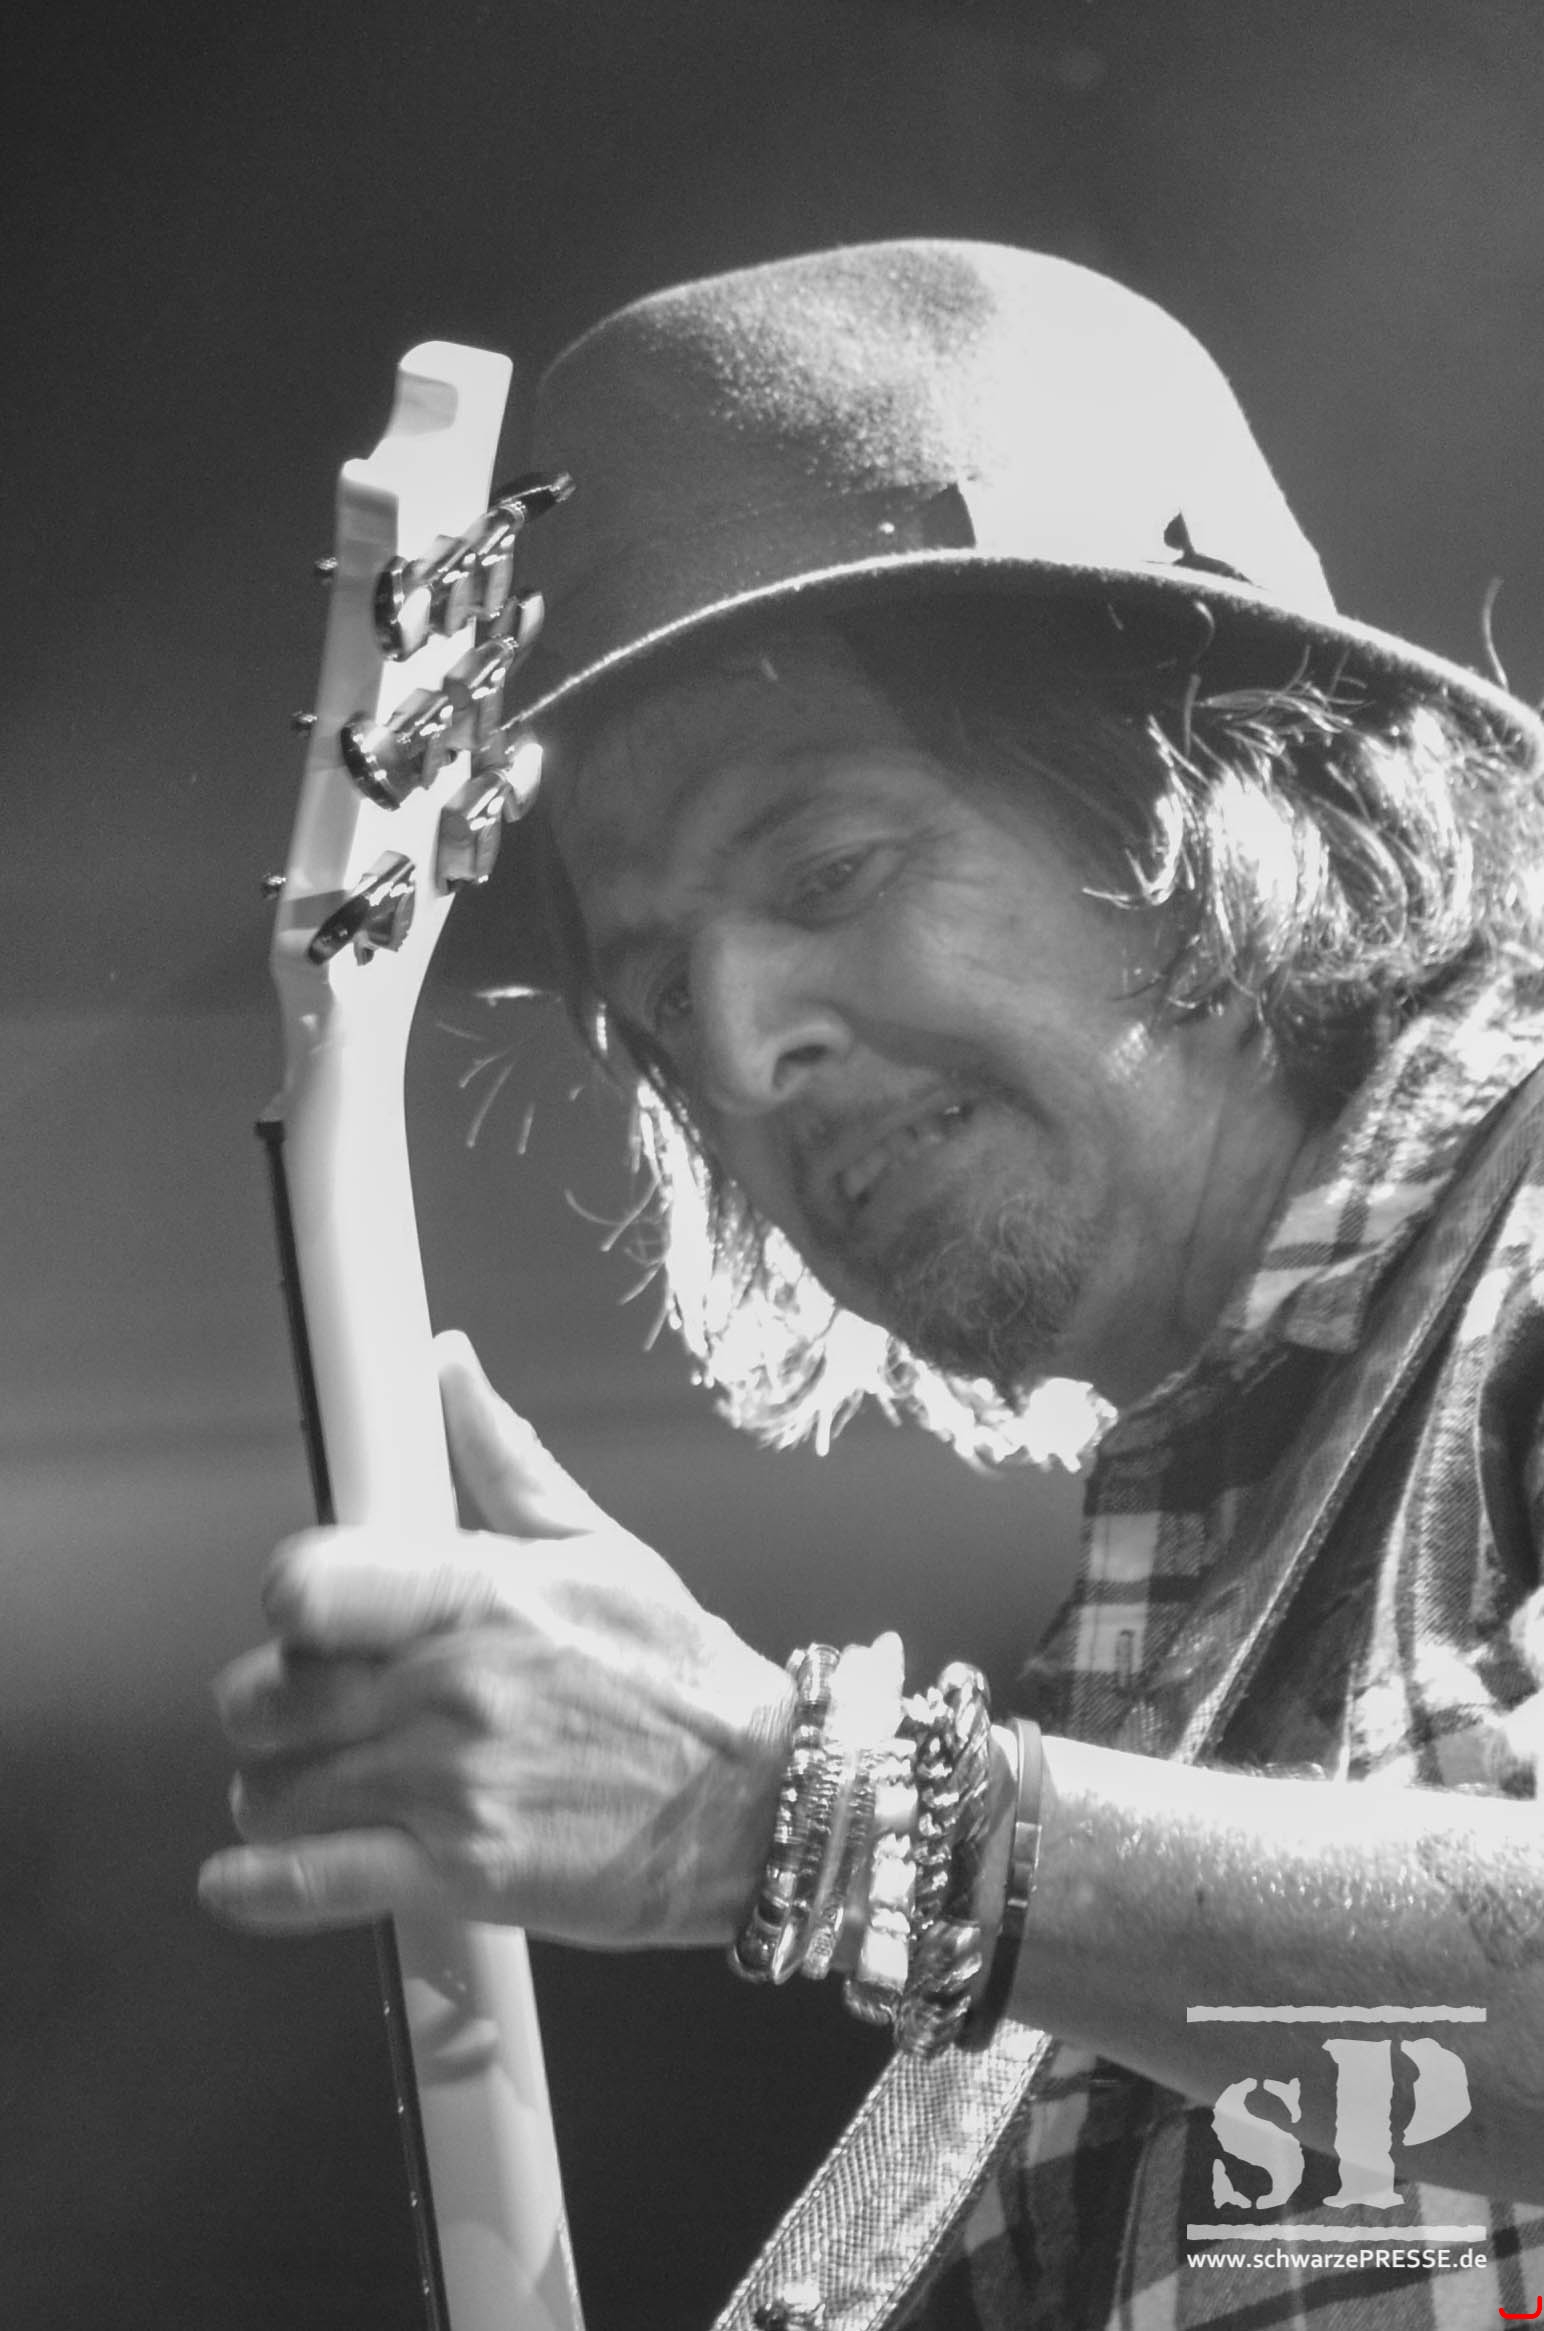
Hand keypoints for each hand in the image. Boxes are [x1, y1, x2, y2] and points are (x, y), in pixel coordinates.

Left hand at [198, 1331, 794, 1946]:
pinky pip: (311, 1884)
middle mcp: (450, 1688)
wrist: (757, 1804)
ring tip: (312, 1789)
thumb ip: (504, 1460)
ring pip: (275, 1790)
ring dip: (277, 1792)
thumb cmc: (682, 1676)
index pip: (305, 1586)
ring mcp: (449, 1787)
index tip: (308, 1618)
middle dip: (268, 1706)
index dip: (291, 1605)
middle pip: (266, 1696)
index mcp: (478, 1595)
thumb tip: (447, 1366)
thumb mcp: (601, 1546)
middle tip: (304, 1713)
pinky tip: (240, 1878)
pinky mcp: (458, 1876)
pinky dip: (257, 1887)